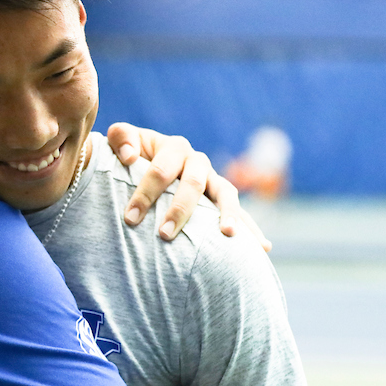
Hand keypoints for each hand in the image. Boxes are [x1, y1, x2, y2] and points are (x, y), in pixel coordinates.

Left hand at [107, 123, 270, 251]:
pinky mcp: (222, 198)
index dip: (145, 192)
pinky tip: (263, 247)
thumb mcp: (122, 141)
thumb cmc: (131, 155)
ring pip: (226, 193)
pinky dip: (252, 228)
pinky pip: (240, 211)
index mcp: (174, 147)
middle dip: (179, 209)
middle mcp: (198, 161)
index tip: (130, 218)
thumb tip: (129, 156)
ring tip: (228, 234)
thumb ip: (121, 138)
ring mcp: (213, 180)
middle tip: (165, 234)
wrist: (145, 162)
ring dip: (228, 214)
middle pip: (193, 183)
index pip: (161, 169)